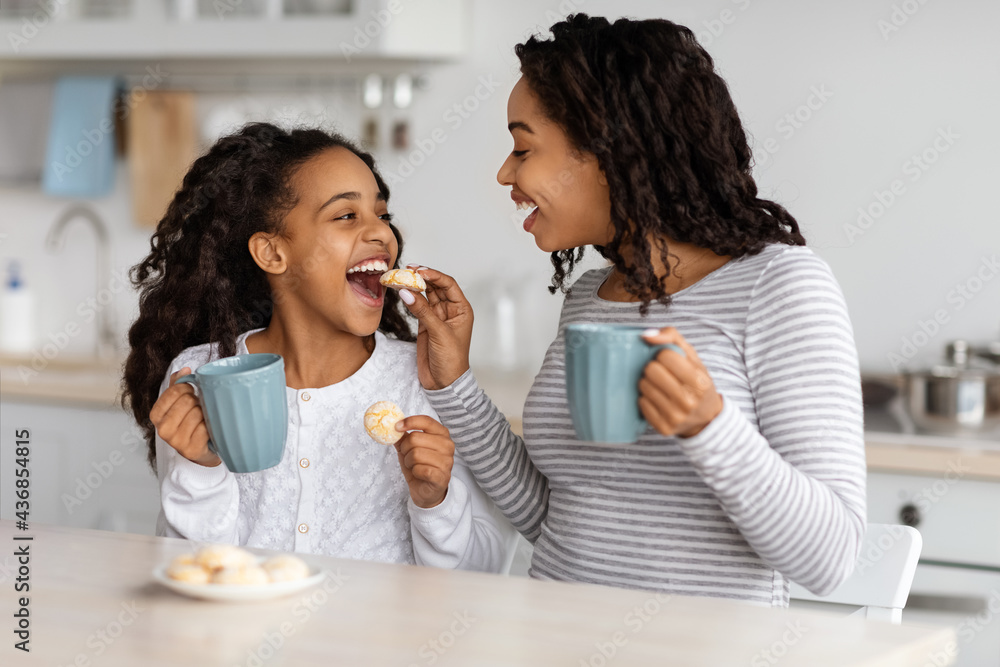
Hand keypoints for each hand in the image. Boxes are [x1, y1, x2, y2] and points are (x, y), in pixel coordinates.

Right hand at [149, 367, 220, 466]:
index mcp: (156, 415)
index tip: (191, 392)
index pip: (174, 391)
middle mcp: (162, 429)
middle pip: (187, 401)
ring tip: (203, 419)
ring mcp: (176, 441)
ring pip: (197, 413)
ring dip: (205, 413)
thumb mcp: (178, 403)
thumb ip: (177, 385)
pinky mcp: (191, 450)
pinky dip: (210, 426)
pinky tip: (208, 430)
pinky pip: (205, 428)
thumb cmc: (188, 422)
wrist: (200, 449)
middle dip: (197, 401)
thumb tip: (185, 370)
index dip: (187, 388)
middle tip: (199, 408)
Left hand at [392, 415, 454, 507]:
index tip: (396, 427)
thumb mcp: (409, 449)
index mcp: (442, 434)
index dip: (410, 422)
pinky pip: (419, 469)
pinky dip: (414, 472)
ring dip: (408, 462)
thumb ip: (403, 437)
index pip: (426, 421)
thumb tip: (392, 426)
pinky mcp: (442, 476)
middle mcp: (447, 445)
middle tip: (407, 456)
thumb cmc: (419, 466)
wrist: (427, 491)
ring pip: (415, 454)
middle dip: (405, 448)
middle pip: (415, 438)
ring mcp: (447, 461)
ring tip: (413, 466)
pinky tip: (418, 474)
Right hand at [398, 265, 473, 389]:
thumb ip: (423, 311)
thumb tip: (407, 292)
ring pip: (425, 296)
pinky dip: (409, 299)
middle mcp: (450, 310)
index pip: (448, 284)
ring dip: (414, 287)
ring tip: (400, 278)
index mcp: (461, 309)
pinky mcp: (425, 324)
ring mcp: (436, 317)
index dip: (434, 275)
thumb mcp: (439, 333)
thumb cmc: (451, 360)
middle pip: (435, 287)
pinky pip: (417, 306)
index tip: (419, 270)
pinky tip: (401, 292)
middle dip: (422, 278)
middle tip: (406, 271)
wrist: (443, 382)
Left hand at [638, 328, 722, 437]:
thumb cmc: (696, 382)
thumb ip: (672, 337)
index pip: (665, 356)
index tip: (667, 360)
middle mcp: (688, 401)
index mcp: (699, 381)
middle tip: (660, 373)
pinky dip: (646, 398)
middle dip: (653, 368)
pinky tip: (656, 398)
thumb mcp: (692, 356)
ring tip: (659, 385)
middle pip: (651, 371)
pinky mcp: (663, 428)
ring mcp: (675, 416)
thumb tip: (646, 335)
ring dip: (648, 382)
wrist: (706, 417)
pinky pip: (641, 403)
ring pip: (643, 386)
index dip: (662, 355)